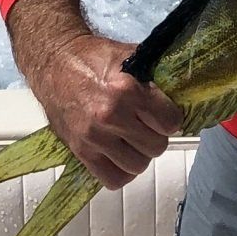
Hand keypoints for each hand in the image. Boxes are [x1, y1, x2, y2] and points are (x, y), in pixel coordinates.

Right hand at [27, 27, 183, 190]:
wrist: (54, 61)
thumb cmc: (92, 57)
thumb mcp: (131, 58)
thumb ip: (156, 80)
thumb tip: (182, 99)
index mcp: (126, 91)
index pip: (170, 122)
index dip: (170, 118)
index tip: (164, 114)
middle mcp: (110, 117)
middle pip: (156, 146)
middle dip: (156, 136)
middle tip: (146, 125)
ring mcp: (93, 137)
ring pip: (137, 165)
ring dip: (139, 154)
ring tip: (131, 139)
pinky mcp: (80, 152)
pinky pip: (113, 178)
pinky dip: (121, 171)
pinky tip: (119, 154)